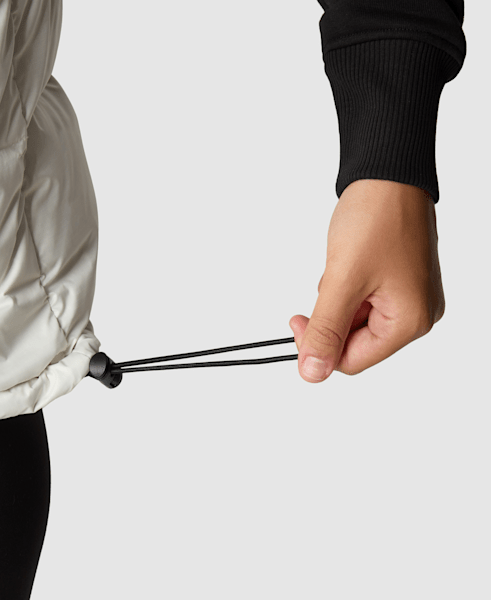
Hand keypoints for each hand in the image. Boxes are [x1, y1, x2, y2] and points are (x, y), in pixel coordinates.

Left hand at [289, 179, 444, 382]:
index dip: (317, 347)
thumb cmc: (377, 218)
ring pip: (355, 321)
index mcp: (411, 322)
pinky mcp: (398, 282)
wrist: (388, 173)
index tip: (296, 321)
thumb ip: (326, 330)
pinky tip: (348, 264)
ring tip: (342, 267)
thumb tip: (311, 374)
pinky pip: (362, 301)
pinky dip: (345, 288)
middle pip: (355, 342)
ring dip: (336, 301)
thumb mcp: (343, 280)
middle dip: (330, 317)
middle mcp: (417, 315)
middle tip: (324, 285)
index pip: (352, 361)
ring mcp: (409, 298)